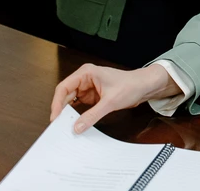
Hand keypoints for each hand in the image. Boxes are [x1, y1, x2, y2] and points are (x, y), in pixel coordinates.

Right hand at [50, 63, 178, 133]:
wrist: (144, 86)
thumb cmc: (131, 85)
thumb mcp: (110, 102)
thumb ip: (92, 115)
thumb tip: (77, 127)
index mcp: (86, 73)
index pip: (63, 87)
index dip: (56, 103)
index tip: (55, 117)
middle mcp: (85, 79)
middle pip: (65, 95)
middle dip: (60, 110)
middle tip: (57, 126)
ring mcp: (88, 88)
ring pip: (70, 102)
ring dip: (67, 113)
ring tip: (63, 126)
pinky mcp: (92, 96)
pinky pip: (79, 106)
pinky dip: (75, 114)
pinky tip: (74, 123)